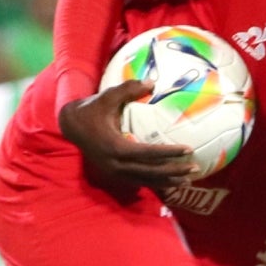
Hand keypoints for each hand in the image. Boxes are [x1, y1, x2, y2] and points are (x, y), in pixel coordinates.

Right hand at [59, 80, 196, 188]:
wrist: (71, 126)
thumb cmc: (92, 110)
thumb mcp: (108, 96)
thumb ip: (129, 89)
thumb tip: (152, 82)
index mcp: (115, 147)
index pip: (147, 153)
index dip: (169, 153)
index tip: (188, 150)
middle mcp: (115, 164)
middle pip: (150, 172)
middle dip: (174, 171)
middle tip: (195, 168)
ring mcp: (114, 172)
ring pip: (145, 181)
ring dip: (168, 182)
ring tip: (188, 180)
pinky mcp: (114, 175)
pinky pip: (138, 181)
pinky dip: (156, 183)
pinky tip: (172, 183)